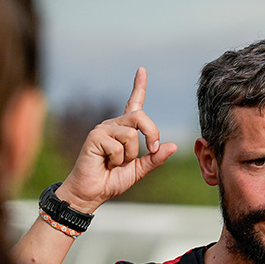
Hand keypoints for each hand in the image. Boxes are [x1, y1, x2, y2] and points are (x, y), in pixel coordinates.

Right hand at [55, 68, 177, 212]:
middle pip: (140, 117)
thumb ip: (154, 158)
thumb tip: (173, 146)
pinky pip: (118, 146)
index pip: (133, 104)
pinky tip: (106, 163)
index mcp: (124, 130)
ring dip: (130, 155)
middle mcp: (113, 125)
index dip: (139, 86)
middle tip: (151, 150)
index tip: (142, 70)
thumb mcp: (138, 170)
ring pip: (131, 134)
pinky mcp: (95, 137)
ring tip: (115, 163)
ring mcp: (103, 129)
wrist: (91, 193)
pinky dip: (117, 160)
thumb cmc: (111, 180)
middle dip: (151, 134)